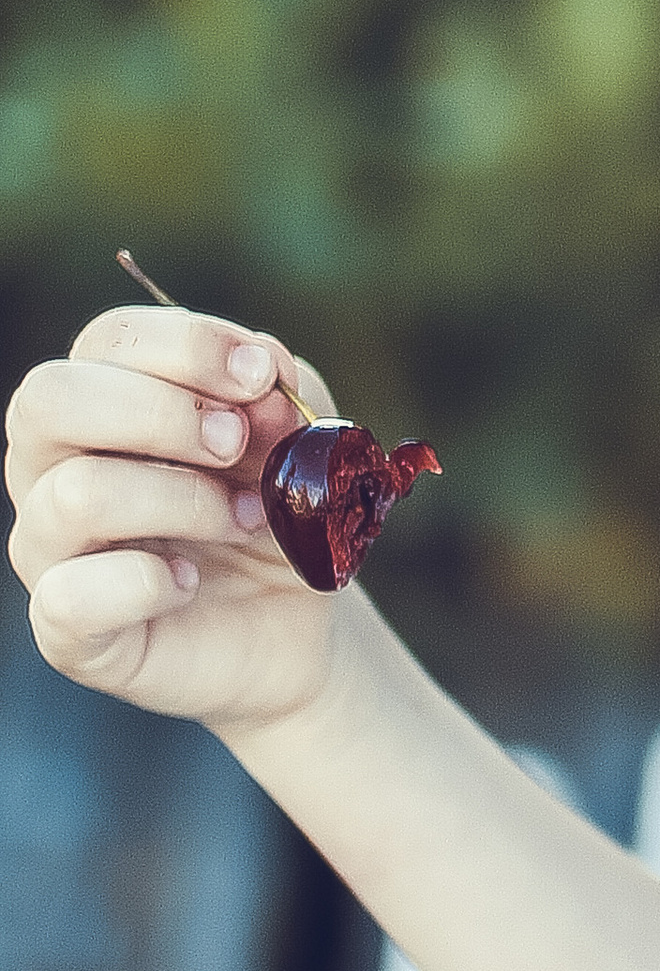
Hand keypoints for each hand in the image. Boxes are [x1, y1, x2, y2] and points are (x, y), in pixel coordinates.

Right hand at [6, 299, 346, 731]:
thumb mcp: (298, 441)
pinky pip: (69, 598)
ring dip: (182, 501)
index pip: (106, 340)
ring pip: (74, 494)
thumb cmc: (280, 514)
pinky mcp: (66, 630)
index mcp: (99, 399)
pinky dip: (147, 584)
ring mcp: (49, 546)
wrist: (300, 623)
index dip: (186, 346)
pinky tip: (188, 583)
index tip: (261, 377)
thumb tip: (261, 371)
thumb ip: (280, 397)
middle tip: (236, 445)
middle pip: (50, 398)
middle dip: (162, 413)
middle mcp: (51, 465)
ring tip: (243, 519)